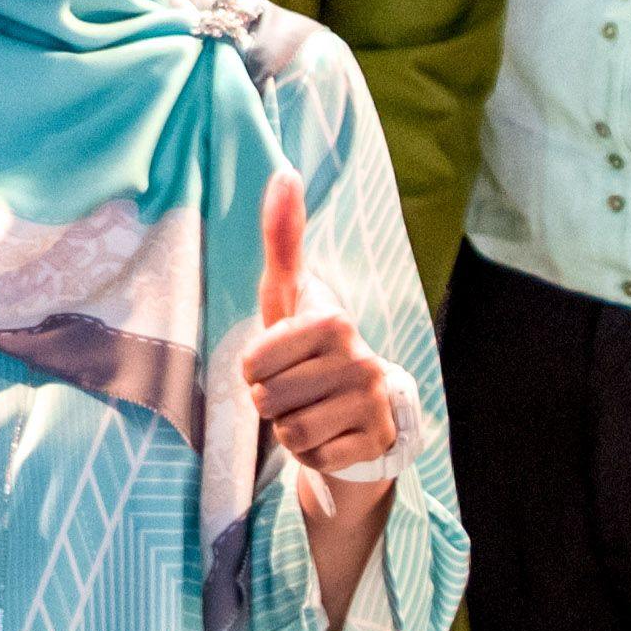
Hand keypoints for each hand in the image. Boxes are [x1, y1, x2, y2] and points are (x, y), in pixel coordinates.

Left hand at [236, 174, 406, 481]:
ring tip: (311, 411)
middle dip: (270, 402)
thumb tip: (284, 171)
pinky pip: (313, 460)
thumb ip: (283, 239)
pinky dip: (312, 454)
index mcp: (333, 320)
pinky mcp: (376, 441)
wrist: (363, 408)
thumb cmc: (311, 346)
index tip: (278, 360)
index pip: (253, 362)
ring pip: (290, 433)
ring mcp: (372, 401)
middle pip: (268, 401)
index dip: (254, 369)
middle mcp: (361, 357)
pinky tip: (330, 435)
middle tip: (295, 390)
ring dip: (290, 429)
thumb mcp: (289, 296)